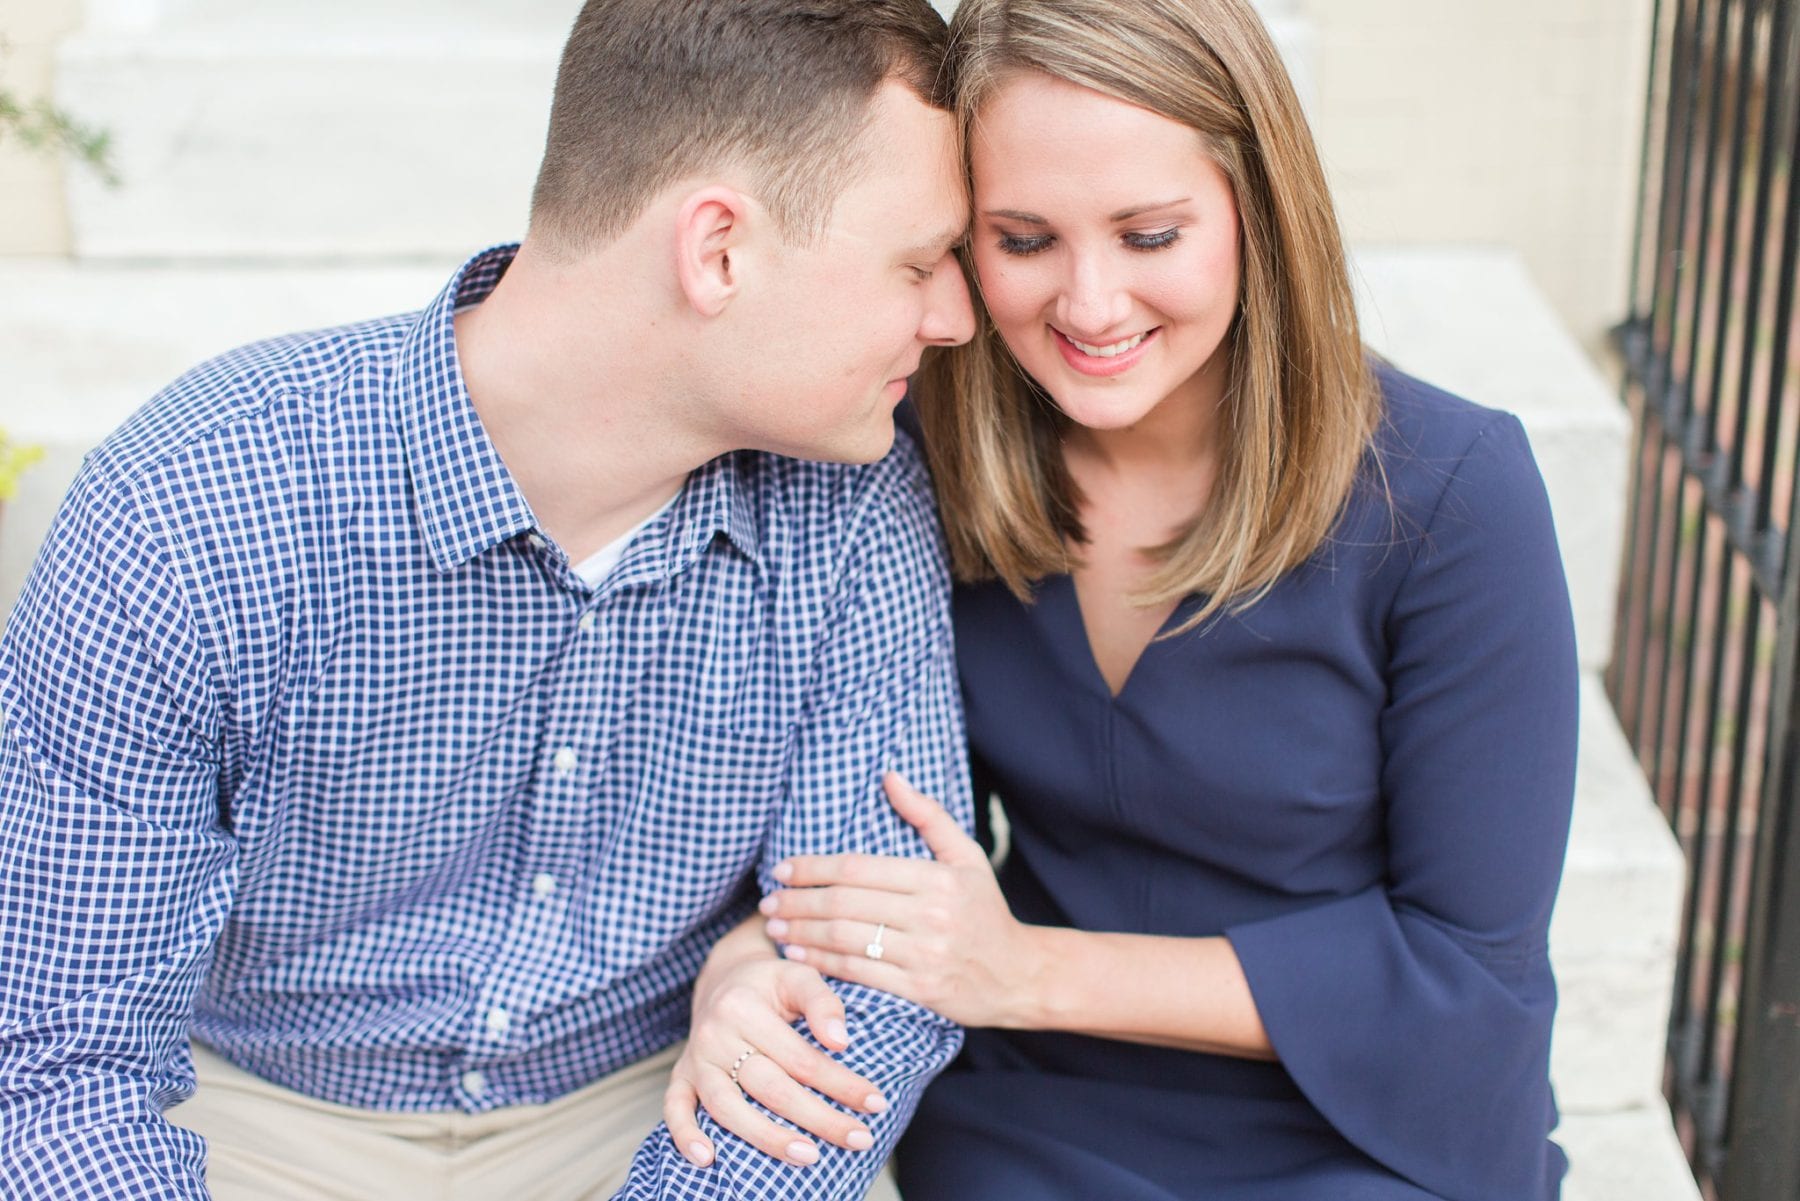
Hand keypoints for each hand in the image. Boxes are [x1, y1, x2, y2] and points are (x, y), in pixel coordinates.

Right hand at [664, 951, 889, 1168]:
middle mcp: (715, 1034)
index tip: (876, 1103)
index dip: (841, 1084)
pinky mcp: (681, 1076)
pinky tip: (707, 1160)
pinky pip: (674, 1107)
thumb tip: (841, 1041)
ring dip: (767, 1138)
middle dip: (818, 1118)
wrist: (723, 977)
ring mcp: (695, 1059)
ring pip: (728, 1107)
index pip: (801, 1058)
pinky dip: (685, 1134)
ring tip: (808, 1157)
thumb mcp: (799, 976)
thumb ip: (823, 1003)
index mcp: (745, 1008)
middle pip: (771, 1088)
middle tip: (859, 1139)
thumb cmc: (769, 982)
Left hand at [764, 772, 1043, 1027]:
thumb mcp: (967, 856)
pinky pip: (860, 974)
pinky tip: (799, 955)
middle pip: (845, 904)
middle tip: (767, 902)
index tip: (783, 869)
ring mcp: (926, 955)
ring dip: (802, 932)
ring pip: (846, 939)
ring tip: (774, 927)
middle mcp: (931, 915)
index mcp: (938, 878)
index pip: (859, 868)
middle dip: (798, 901)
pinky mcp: (921, 990)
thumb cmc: (986, 910)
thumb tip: (889, 776)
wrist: (1020, 974)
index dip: (813, 868)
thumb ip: (928, 815)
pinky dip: (822, 963)